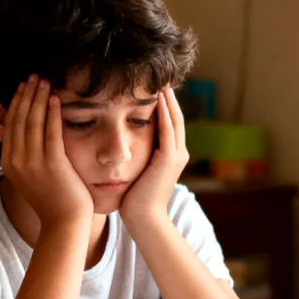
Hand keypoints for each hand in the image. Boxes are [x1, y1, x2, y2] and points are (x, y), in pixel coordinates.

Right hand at [0, 77, 91, 232]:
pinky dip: (52, 113)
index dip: (16, 102)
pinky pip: (51, 132)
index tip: (24, 87)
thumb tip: (27, 134)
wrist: (63, 223)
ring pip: (33, 122)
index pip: (10, 125)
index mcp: (9, 162)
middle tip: (34, 76)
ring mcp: (33, 163)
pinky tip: (56, 99)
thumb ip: (26, 155)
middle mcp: (17, 161)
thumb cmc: (52, 199)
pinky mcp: (53, 164)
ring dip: (38, 98)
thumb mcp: (31, 176)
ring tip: (44, 81)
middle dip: (26, 95)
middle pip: (19, 119)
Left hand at [121, 86, 188, 230]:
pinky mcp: (168, 159)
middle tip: (162, 79)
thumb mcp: (136, 173)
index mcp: (170, 156)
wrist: (143, 219)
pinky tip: (158, 98)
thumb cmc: (134, 200)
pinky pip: (168, 130)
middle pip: (176, 118)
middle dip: (169, 99)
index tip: (154, 89)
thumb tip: (120, 147)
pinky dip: (164, 113)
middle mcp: (178, 153)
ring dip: (168, 101)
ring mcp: (176, 155)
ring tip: (161, 83)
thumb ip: (134, 157)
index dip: (164, 106)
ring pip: (175, 120)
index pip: (170, 124)